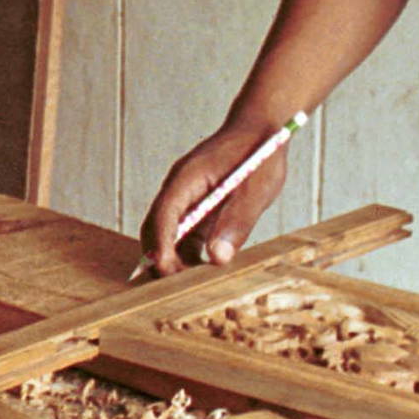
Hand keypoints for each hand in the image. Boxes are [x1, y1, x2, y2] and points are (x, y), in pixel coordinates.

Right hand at [138, 125, 295, 275]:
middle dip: (160, 258)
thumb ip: (236, 223)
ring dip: (174, 258)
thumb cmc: (260, 153)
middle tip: (176, 289)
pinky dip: (188, 253)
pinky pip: (184, 234)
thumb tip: (217, 258)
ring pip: (167, 234)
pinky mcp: (197, 206)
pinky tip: (203, 270)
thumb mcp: (256, 190)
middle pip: (156, 227)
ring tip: (191, 285)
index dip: (161, 245)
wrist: (262, 129)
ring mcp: (186, 197)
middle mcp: (180, 188)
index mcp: (188, 178)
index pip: (164, 214)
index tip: (165, 271)